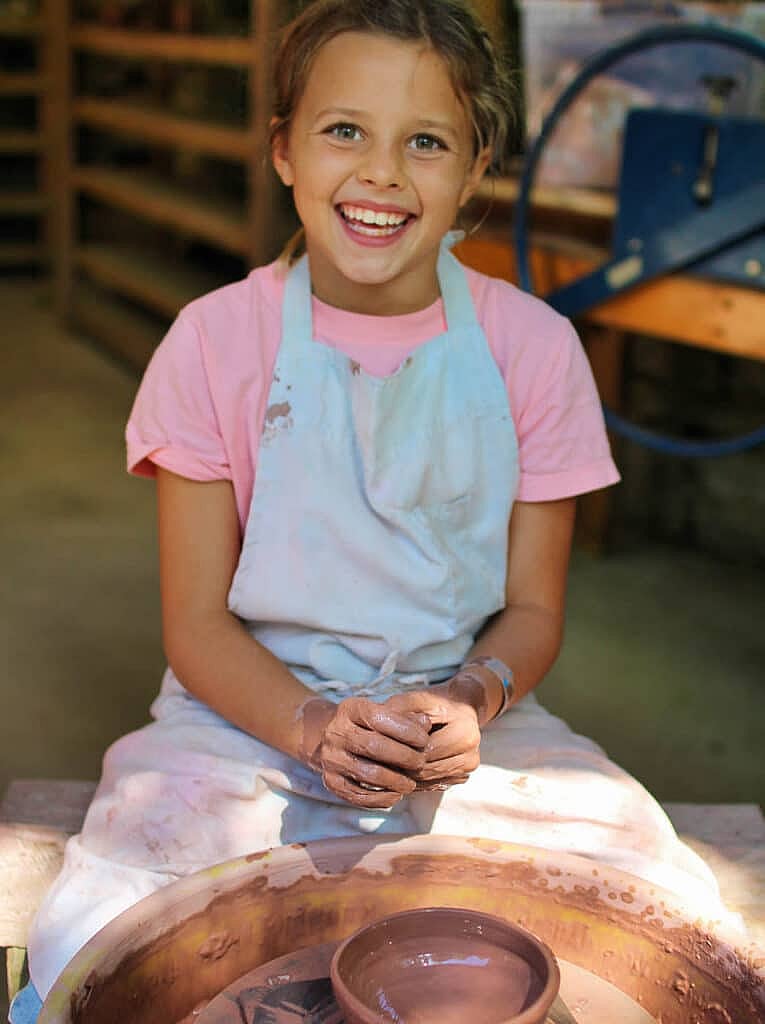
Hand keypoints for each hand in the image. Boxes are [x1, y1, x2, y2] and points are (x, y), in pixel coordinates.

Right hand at [304, 697, 430, 808]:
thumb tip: (425, 723)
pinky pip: (358, 795)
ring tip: (410, 784)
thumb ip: (405, 717)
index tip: (424, 740)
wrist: (331, 739)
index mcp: (350, 709)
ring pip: (368, 774)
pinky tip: (395, 795)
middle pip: (374, 746)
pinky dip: (381, 798)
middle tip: (420, 763)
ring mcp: (331, 758)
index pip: (379, 718)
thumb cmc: (366, 725)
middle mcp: (336, 732)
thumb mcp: (382, 712)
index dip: (406, 730)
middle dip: (404, 757)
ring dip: (395, 782)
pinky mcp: (330, 781)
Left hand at [383, 683, 481, 790]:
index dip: (399, 749)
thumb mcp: (419, 699)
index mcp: (465, 733)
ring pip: (427, 780)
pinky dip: (415, 779)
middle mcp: (471, 755)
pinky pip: (432, 784)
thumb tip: (374, 726)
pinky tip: (400, 769)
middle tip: (375, 760)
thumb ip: (399, 710)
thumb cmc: (438, 701)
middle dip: (399, 765)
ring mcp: (467, 770)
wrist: (464, 706)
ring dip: (405, 775)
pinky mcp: (462, 777)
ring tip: (384, 765)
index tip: (378, 747)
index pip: (425, 750)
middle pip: (425, 769)